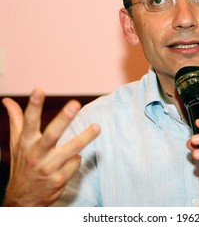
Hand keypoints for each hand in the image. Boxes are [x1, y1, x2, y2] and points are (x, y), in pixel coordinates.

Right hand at [2, 89, 99, 206]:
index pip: (28, 122)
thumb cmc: (23, 164)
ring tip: (97, 127)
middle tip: (75, 104)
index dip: (33, 106)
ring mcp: (48, 168)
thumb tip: (7, 100)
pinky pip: (75, 163)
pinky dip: (76, 159)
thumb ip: (16, 120)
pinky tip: (70, 161)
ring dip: (85, 138)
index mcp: (25, 143)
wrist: (23, 199)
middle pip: (52, 134)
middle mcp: (36, 155)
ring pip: (71, 149)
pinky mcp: (59, 179)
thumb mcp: (17, 143)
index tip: (38, 90)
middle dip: (63, 119)